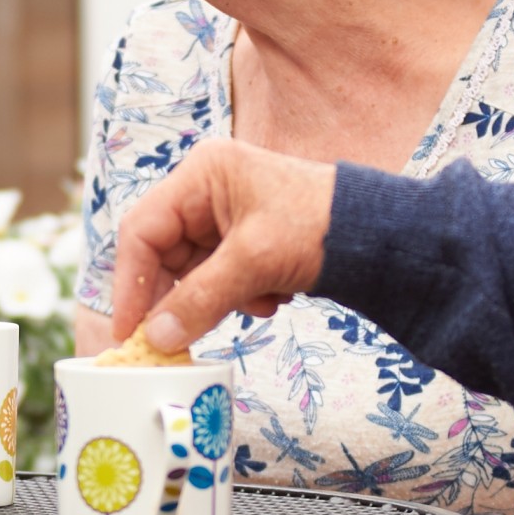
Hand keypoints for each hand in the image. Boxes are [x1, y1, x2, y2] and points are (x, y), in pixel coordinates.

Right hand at [109, 138, 340, 353]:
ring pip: (193, 274)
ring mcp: (226, 217)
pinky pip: (219, 280)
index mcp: (203, 174)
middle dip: (181, 297)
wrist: (384, 237)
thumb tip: (157, 337)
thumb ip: (200, 299)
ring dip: (220, 299)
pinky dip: (242, 296)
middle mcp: (208, 191)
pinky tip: (275, 295)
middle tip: (173, 340)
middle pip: (165, 255)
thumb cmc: (324, 226)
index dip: (130, 283)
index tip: (129, 331)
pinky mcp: (245, 242)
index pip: (142, 231)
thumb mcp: (255, 262)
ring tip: (260, 299)